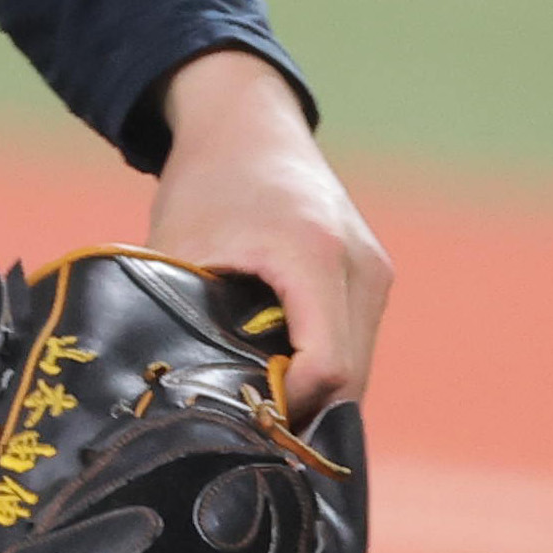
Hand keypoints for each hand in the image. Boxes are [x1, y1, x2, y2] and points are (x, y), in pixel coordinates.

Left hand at [144, 48, 391, 422]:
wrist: (245, 120)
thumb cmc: (203, 182)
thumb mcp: (178, 249)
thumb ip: (184, 319)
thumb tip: (184, 400)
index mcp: (314, 254)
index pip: (327, 368)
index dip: (287, 408)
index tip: (241, 420)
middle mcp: (360, 264)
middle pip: (350, 379)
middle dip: (301, 413)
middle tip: (245, 432)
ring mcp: (374, 270)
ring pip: (358, 368)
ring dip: (313, 394)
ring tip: (257, 405)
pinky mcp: (372, 275)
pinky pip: (355, 342)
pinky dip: (322, 368)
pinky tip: (277, 374)